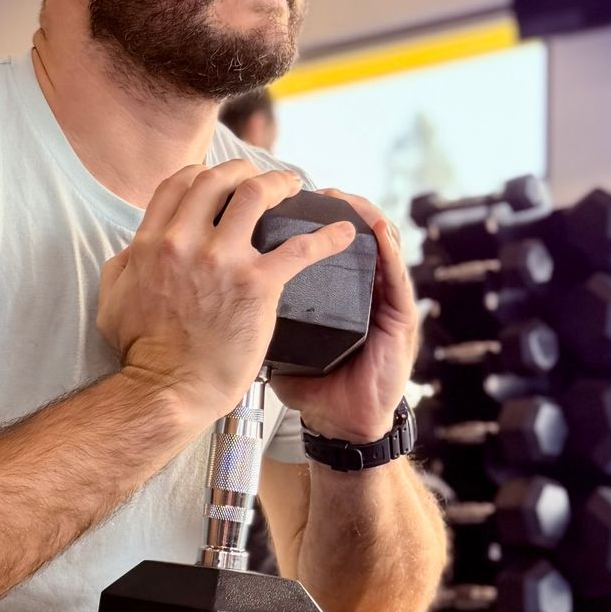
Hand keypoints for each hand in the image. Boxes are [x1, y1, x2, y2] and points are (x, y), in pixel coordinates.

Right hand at [98, 159, 358, 431]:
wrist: (167, 389)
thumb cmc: (142, 352)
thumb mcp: (114, 298)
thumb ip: (125, 265)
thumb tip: (136, 249)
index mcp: (151, 242)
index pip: (180, 184)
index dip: (203, 172)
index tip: (219, 178)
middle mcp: (185, 241)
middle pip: (218, 179)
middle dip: (243, 170)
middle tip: (260, 178)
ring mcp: (222, 260)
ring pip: (256, 194)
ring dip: (280, 183)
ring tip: (295, 186)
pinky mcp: (257, 284)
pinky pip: (300, 248)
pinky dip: (327, 237)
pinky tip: (344, 232)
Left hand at [270, 188, 422, 444]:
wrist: (343, 425)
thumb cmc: (314, 388)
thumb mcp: (275, 346)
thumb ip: (252, 320)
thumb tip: (210, 300)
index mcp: (331, 293)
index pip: (317, 243)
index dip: (304, 216)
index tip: (277, 192)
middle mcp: (358, 290)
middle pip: (349, 231)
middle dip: (330, 204)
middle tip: (309, 186)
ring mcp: (381, 300)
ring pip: (379, 242)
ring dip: (361, 214)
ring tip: (342, 198)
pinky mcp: (400, 316)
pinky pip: (396, 273)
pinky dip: (387, 247)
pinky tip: (376, 228)